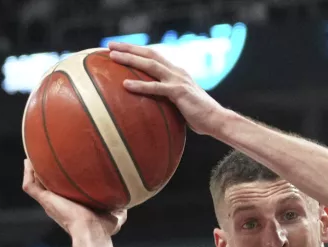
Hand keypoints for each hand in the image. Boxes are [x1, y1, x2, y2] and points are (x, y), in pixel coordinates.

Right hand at [22, 160, 125, 237]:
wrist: (93, 232)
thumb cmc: (104, 228)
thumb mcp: (116, 214)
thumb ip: (120, 204)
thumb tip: (130, 196)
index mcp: (71, 206)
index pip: (64, 190)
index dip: (64, 180)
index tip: (67, 166)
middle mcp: (58, 203)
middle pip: (47, 185)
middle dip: (46, 172)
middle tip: (46, 156)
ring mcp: (50, 202)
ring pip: (36, 183)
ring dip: (34, 170)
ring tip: (35, 154)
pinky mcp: (45, 200)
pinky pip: (30, 186)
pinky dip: (28, 174)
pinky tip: (30, 161)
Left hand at [107, 42, 226, 135]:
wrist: (218, 121)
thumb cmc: (201, 117)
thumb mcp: (183, 104)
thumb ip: (169, 100)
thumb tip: (155, 108)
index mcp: (178, 73)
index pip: (155, 57)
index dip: (137, 51)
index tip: (120, 49)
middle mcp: (177, 72)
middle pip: (150, 54)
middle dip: (129, 48)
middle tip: (110, 45)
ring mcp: (178, 80)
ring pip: (150, 65)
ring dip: (130, 59)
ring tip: (112, 56)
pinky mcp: (179, 92)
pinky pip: (155, 87)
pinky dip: (139, 85)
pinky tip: (125, 85)